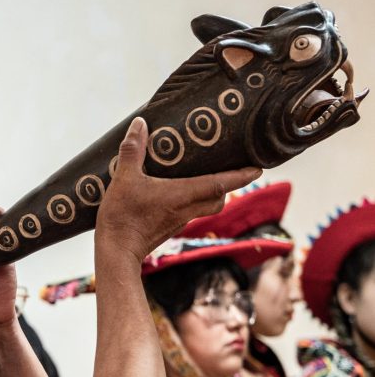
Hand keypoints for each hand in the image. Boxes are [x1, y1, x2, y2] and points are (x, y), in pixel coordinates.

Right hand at [95, 116, 262, 260]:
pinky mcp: (168, 229)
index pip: (220, 183)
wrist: (116, 252)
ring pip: (206, 208)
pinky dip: (193, 202)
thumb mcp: (124, 179)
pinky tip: (179, 194)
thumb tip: (140, 124)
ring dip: (212, 194)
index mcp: (181, 195)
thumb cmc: (122, 217)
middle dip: (230, 185)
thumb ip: (133, 150)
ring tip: (208, 178)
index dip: (241, 175)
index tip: (259, 168)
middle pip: (219, 199)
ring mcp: (178, 221)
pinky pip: (189, 213)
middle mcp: (186, 210)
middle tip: (236, 170)